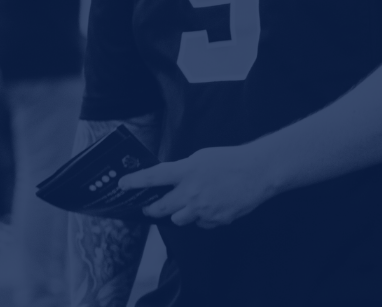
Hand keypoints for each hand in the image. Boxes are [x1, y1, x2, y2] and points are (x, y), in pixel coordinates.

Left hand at [122, 145, 282, 228]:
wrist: (259, 172)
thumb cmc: (231, 160)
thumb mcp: (202, 157)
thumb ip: (184, 169)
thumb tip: (170, 180)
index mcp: (186, 172)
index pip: (152, 178)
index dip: (134, 182)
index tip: (122, 184)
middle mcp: (191, 192)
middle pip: (159, 208)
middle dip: (151, 208)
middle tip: (149, 207)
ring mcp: (203, 209)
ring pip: (178, 219)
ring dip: (179, 213)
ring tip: (189, 204)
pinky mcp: (216, 220)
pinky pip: (200, 223)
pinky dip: (202, 217)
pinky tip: (212, 206)